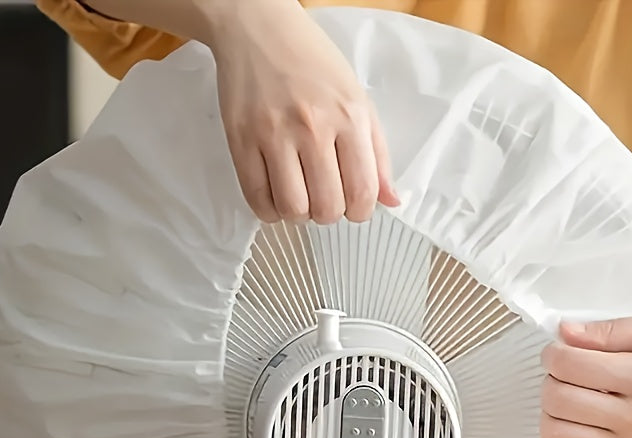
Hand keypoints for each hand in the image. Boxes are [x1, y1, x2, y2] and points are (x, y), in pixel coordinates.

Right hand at [209, 0, 399, 223]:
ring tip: (299, 197)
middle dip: (328, 214)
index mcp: (349, 117)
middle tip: (323, 199)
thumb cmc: (312, 64)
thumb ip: (377, 155)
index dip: (360, 212)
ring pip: (292, 209)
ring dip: (299, 215)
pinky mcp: (241, 140)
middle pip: (327, 208)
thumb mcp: (358, 100)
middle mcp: (313, 126)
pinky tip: (276, 197)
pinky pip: (257, 198)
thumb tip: (390, 202)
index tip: (352, 206)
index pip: (362, 192)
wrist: (258, 27)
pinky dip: (269, 210)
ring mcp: (273, 134)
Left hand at [539, 313, 631, 437]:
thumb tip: (565, 332)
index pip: (568, 365)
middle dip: (550, 383)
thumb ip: (614, 330)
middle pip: (556, 399)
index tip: (557, 355)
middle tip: (564, 379)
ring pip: (556, 434)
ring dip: (549, 416)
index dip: (552, 356)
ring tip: (565, 407)